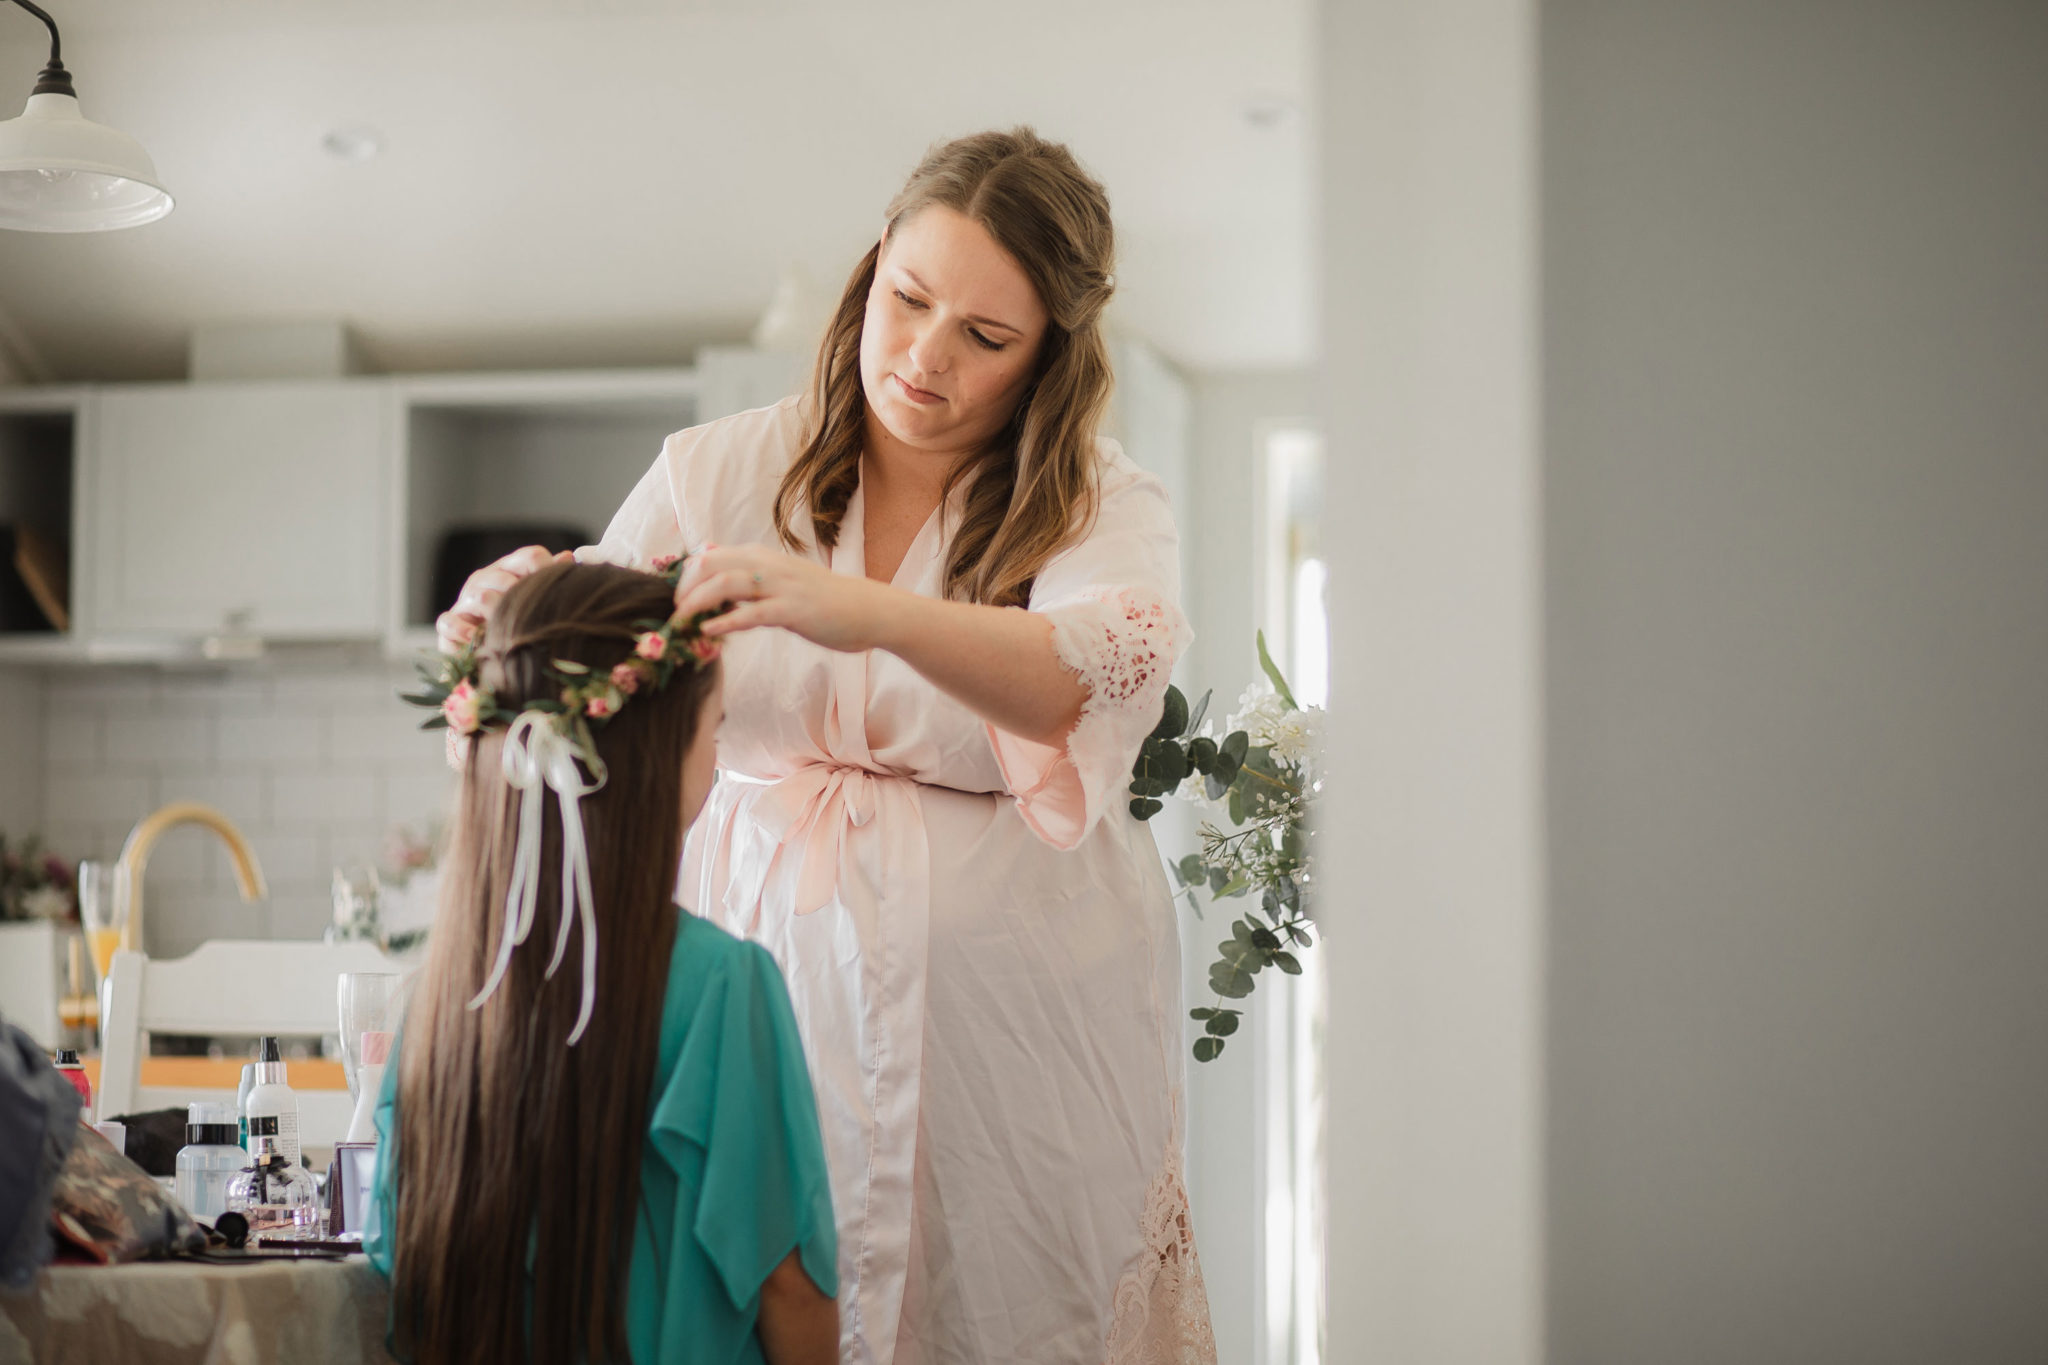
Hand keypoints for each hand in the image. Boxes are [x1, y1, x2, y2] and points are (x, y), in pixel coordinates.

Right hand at [435, 544, 571, 652]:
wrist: (487, 656)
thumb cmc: (516, 625)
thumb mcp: (535, 603)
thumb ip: (549, 580)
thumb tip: (568, 556)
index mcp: (510, 570)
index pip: (531, 557)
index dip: (547, 571)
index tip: (559, 591)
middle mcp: (485, 581)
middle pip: (502, 576)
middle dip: (519, 594)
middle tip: (531, 613)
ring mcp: (465, 602)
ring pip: (477, 595)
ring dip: (494, 610)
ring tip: (505, 627)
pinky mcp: (448, 627)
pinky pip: (448, 622)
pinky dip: (462, 630)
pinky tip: (477, 638)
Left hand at [673, 543, 897, 653]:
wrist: (870, 610)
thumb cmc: (827, 602)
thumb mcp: (785, 584)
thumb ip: (754, 585)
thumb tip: (720, 592)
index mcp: (763, 557)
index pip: (710, 555)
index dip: (686, 576)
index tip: (674, 598)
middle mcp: (769, 565)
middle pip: (710, 564)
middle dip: (684, 587)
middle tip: (672, 612)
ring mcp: (781, 586)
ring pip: (725, 584)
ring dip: (696, 602)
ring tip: (680, 622)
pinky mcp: (792, 610)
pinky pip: (751, 614)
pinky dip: (725, 622)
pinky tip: (708, 633)